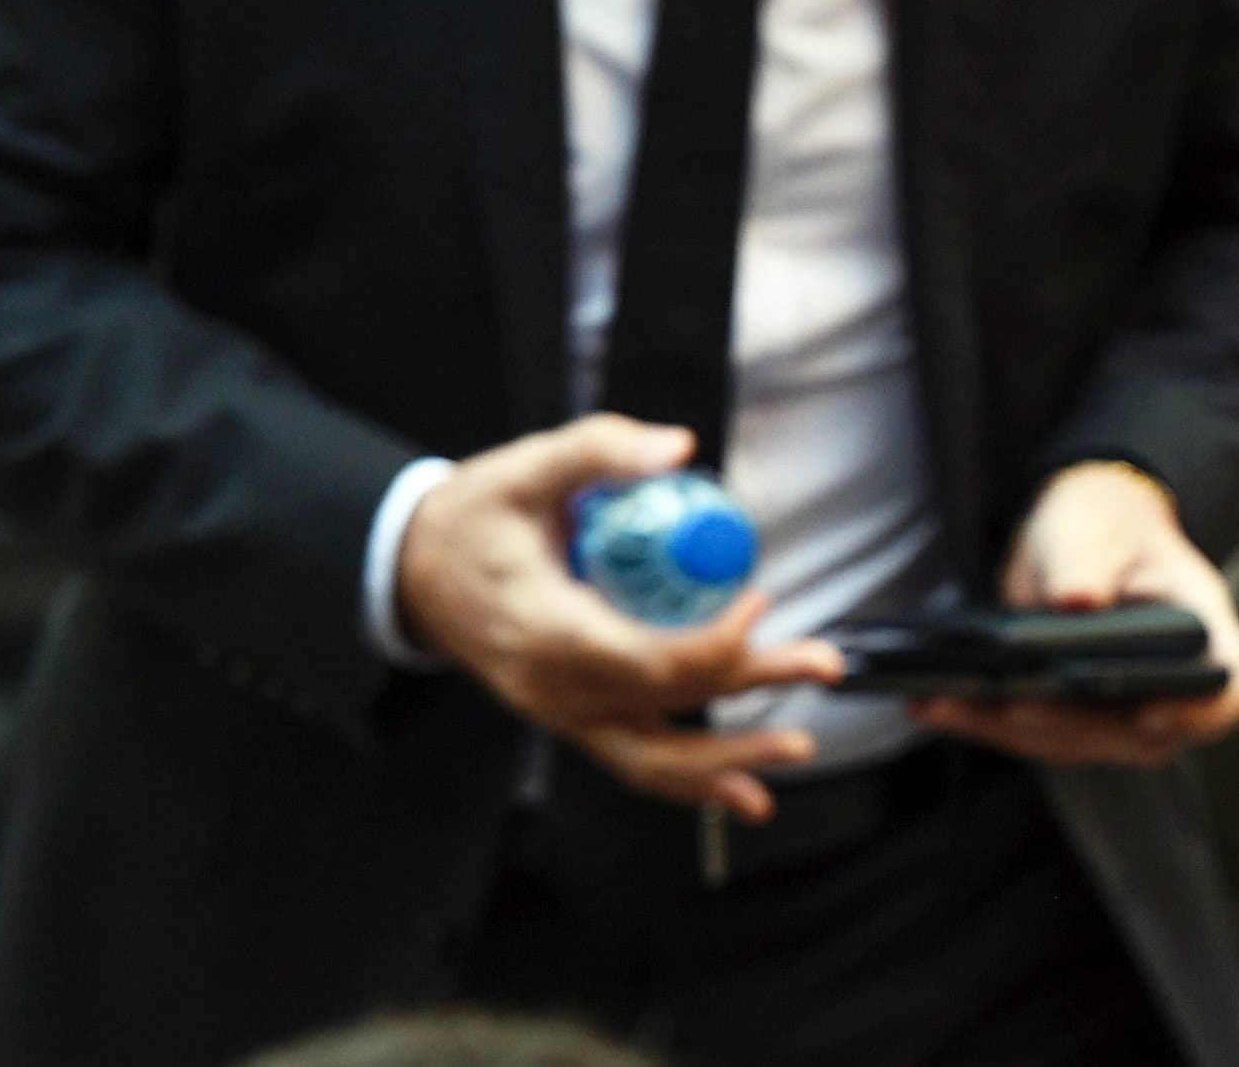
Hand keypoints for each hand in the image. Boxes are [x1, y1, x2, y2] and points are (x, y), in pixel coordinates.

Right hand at [395, 413, 843, 820]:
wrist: (414, 571)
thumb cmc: (472, 518)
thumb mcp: (526, 468)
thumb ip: (599, 451)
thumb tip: (677, 448)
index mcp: (545, 630)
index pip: (644, 661)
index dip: (713, 643)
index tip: (759, 596)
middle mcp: (553, 689)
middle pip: (666, 704)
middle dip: (751, 683)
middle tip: (824, 664)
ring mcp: (560, 713)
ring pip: (652, 757)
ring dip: (729, 757)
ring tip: (797, 749)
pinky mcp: (571, 719)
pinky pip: (636, 758)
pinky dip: (690, 779)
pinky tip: (743, 790)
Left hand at [911, 460, 1238, 765]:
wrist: (1079, 534)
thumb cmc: (1104, 521)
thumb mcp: (1095, 524)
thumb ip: (1087, 558)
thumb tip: (1075, 602)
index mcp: (1202, 629)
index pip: (1232, 688)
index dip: (1202, 714)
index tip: (1152, 715)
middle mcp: (1170, 684)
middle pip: (1142, 735)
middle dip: (1069, 725)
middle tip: (1008, 704)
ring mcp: (1122, 711)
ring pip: (1078, 744)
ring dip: (1009, 730)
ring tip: (943, 702)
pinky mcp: (1073, 719)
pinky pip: (1033, 733)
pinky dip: (982, 721)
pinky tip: (932, 703)